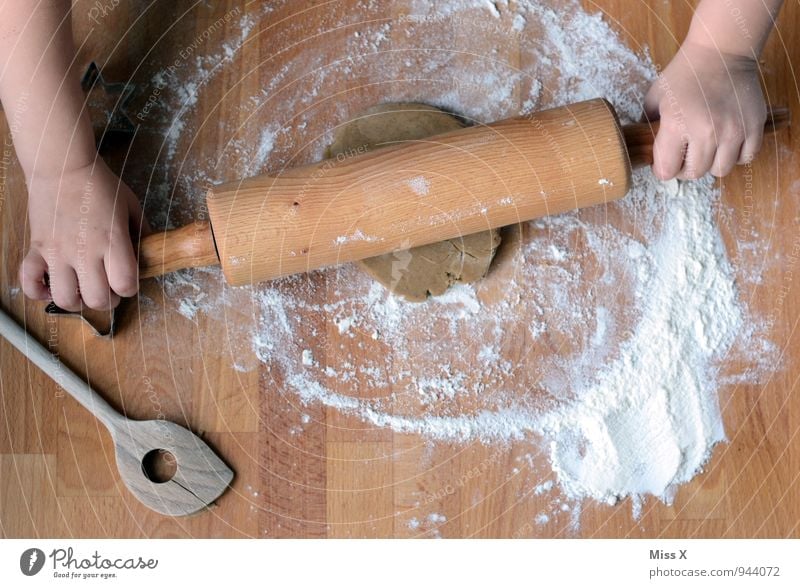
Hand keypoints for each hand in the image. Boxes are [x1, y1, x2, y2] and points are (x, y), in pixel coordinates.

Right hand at [20, 160, 148, 310]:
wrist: (62, 165)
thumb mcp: (132, 206)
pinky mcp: (37, 248)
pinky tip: (51, 286)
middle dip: (108, 300)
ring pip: (65, 299)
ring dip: (77, 302)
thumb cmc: (100, 184)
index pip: (125, 285)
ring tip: (83, 291)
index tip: (128, 280)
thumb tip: (150, 254)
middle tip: (109, 289)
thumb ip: (142, 233)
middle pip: (97, 299)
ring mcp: (58, 251)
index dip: (130, 289)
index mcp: (112, 240)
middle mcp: (85, 250)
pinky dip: (38, 292)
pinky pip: (29, 282)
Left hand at [644, 40, 767, 179]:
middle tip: (683, 156)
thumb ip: (648, 126)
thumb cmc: (684, 74)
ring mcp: (733, 130)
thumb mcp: (655, 98)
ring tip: (706, 149)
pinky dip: (735, 155)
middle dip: (685, 169)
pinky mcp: (754, 125)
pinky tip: (726, 144)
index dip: (662, 169)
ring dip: (710, 164)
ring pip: (720, 170)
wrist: (720, 51)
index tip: (664, 162)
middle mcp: (707, 132)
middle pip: (694, 174)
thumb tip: (644, 147)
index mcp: (677, 125)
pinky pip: (746, 157)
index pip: (667, 171)